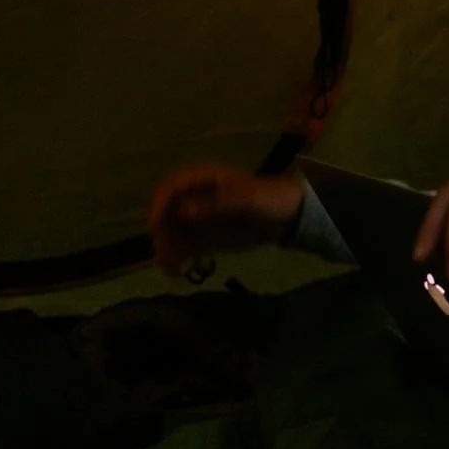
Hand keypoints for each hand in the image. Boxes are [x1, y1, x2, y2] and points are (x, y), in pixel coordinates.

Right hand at [148, 164, 305, 272]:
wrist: (291, 218)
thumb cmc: (271, 199)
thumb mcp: (248, 199)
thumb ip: (217, 204)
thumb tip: (183, 211)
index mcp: (203, 179)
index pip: (170, 188)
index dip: (160, 206)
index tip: (158, 227)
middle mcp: (195, 197)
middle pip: (167, 213)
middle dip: (163, 234)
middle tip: (165, 255)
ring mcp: (199, 217)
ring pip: (172, 232)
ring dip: (168, 249)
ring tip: (172, 269)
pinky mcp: (206, 236)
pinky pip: (186, 245)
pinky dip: (180, 256)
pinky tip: (179, 269)